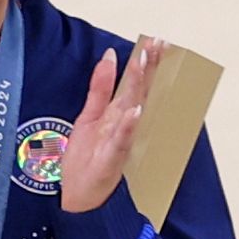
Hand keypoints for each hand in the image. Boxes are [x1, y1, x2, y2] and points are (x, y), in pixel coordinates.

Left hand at [58, 38, 160, 211]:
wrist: (78, 198)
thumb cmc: (87, 160)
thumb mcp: (89, 116)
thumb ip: (100, 87)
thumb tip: (109, 56)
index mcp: (118, 113)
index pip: (135, 82)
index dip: (145, 62)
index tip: (155, 40)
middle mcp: (123, 124)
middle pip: (139, 90)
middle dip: (148, 67)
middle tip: (159, 44)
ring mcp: (120, 141)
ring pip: (134, 109)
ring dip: (140, 87)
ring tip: (145, 64)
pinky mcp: (112, 158)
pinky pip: (122, 140)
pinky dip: (129, 126)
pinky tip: (135, 111)